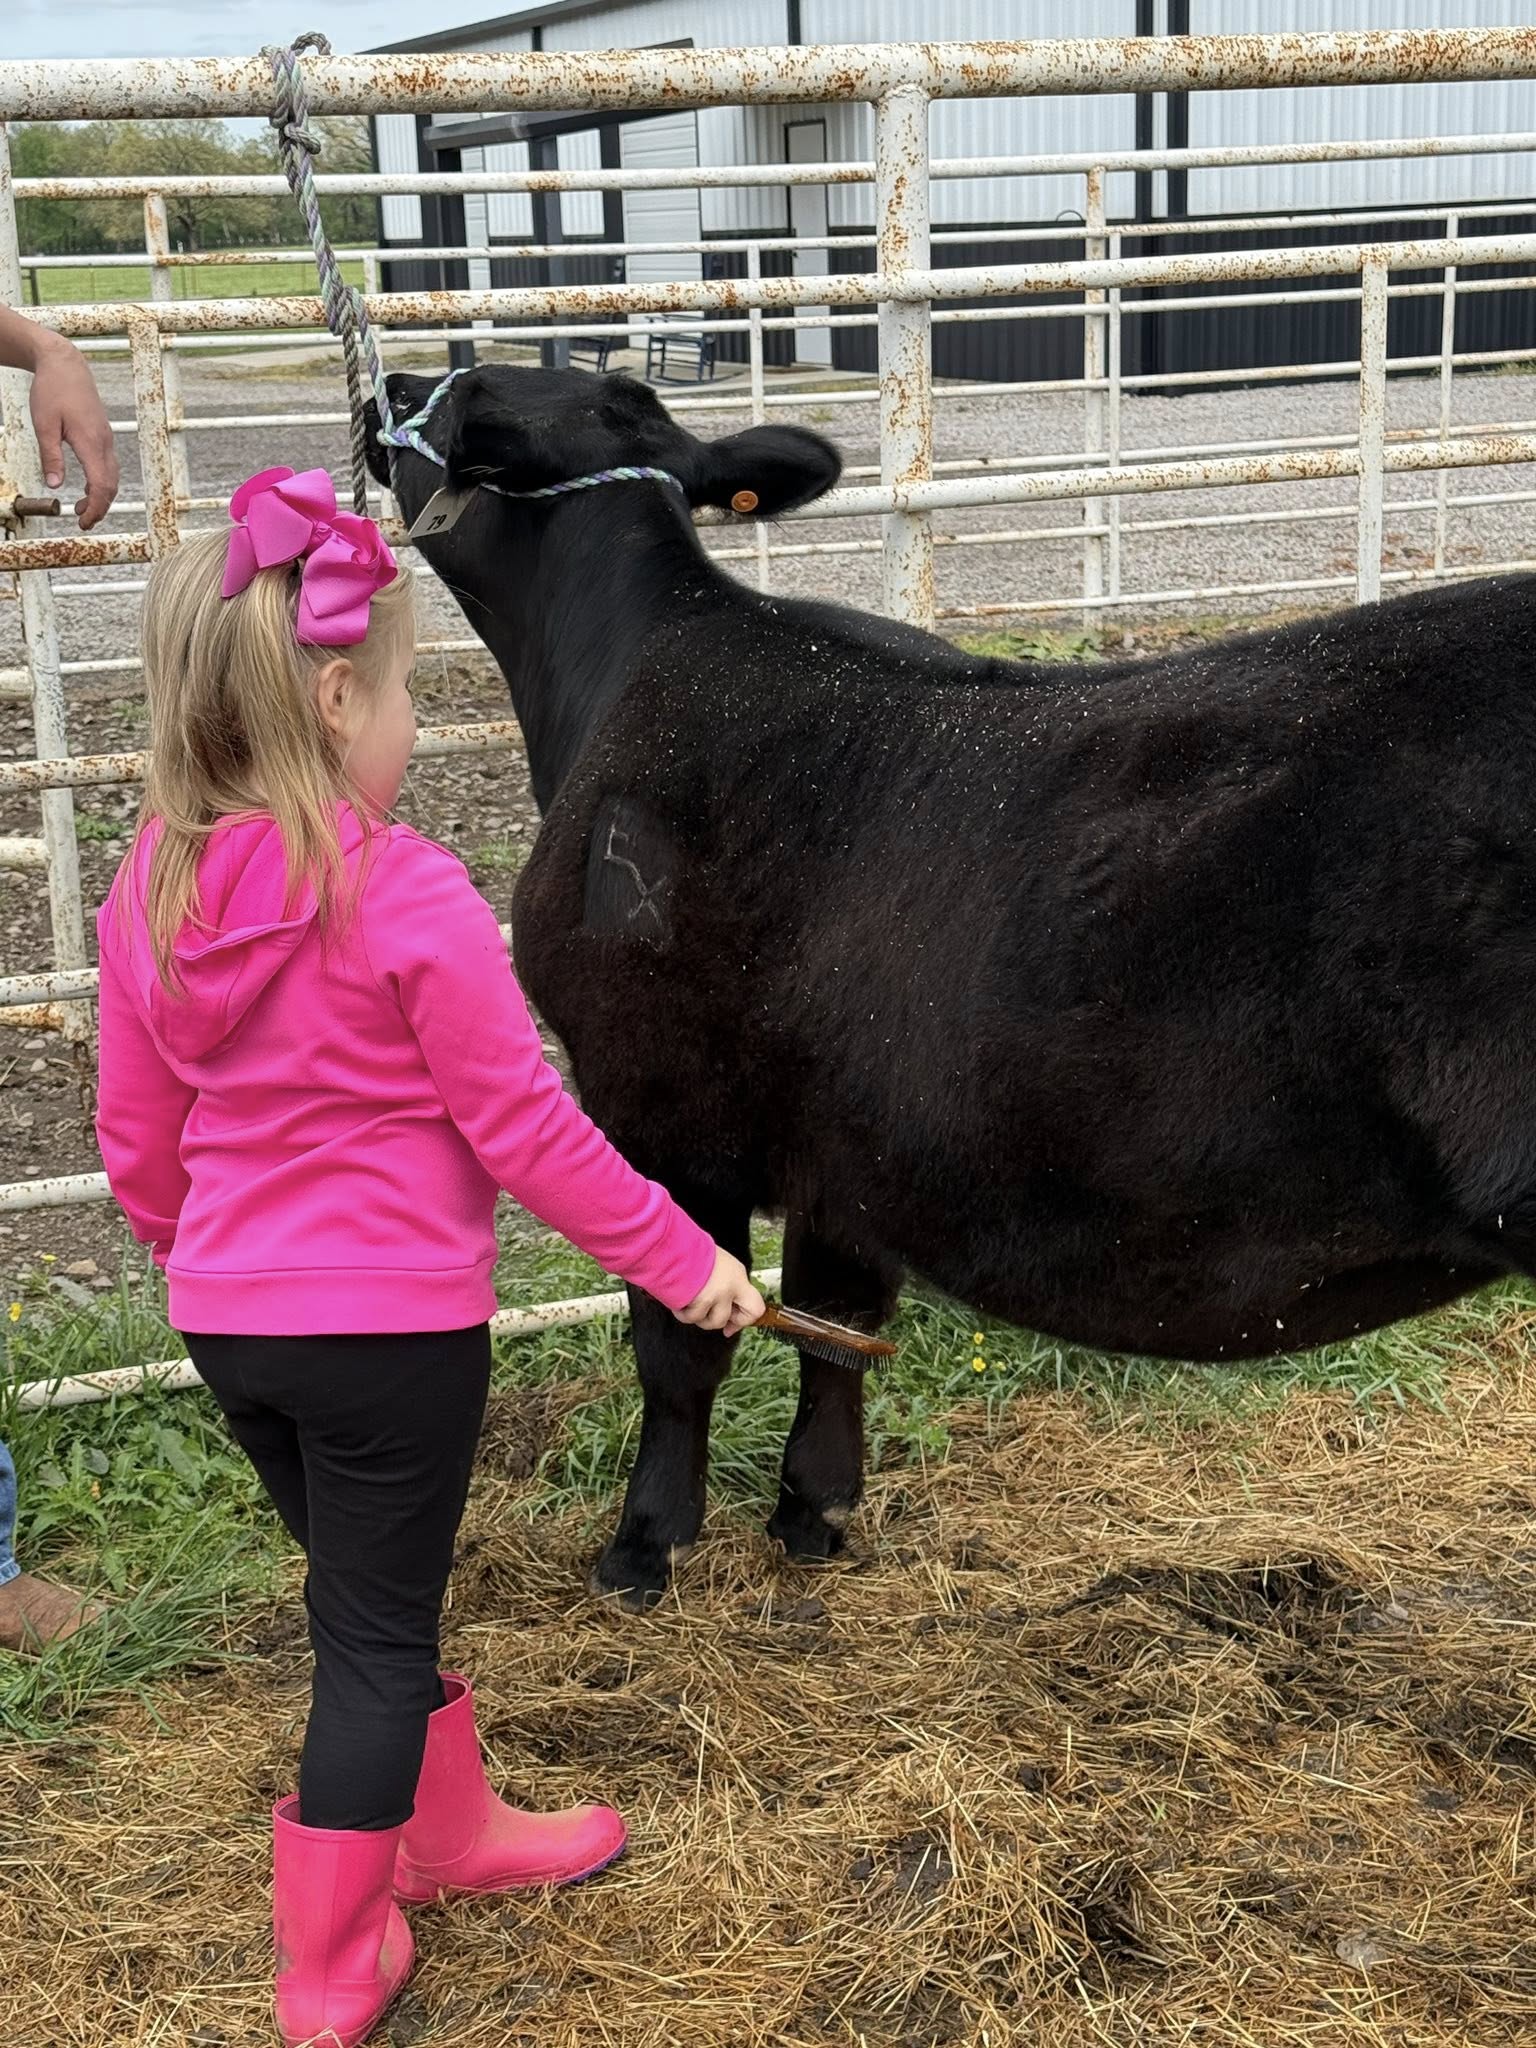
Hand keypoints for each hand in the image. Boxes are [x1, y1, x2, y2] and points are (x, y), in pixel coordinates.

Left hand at [27, 333, 119, 529]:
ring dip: (100, 496)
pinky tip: (88, 486)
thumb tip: (55, 485)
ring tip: (82, 507)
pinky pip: (107, 465)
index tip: (82, 521)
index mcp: (90, 442)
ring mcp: (106, 439)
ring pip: (111, 477)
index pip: (102, 486)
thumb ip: (51, 457)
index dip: (95, 508)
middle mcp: (104, 443)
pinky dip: (101, 482)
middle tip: (82, 522)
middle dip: (100, 507)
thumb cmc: (52, 390)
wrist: (66, 364)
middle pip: (111, 485)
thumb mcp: (43, 425)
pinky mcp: (102, 435)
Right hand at [674, 1247, 765, 1336]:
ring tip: (687, 1301)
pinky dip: (682, 1313)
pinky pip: (691, 1317)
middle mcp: (730, 1287)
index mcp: (738, 1276)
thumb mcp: (717, 1264)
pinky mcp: (699, 1300)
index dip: (743, 1321)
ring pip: (709, 1322)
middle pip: (729, 1319)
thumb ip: (725, 1286)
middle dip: (717, 1322)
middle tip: (707, 1314)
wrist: (674, 1243)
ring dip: (696, 1316)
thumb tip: (726, 1311)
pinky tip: (678, 1300)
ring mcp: (715, 1294)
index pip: (756, 1307)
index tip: (731, 1324)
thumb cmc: (691, 1250)